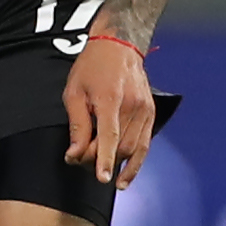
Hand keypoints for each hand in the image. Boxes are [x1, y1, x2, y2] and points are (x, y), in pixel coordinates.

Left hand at [62, 36, 155, 187]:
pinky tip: (124, 176)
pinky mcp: (151, 113)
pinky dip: (136, 163)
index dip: (104, 158)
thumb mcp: (74, 92)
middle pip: (120, 145)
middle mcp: (132, 104)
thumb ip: (77, 126)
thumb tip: (74, 154)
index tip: (102, 178)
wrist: (118, 46)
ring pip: (134, 148)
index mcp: (110, 97)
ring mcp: (145, 109)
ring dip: (116, 163)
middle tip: (81, 160)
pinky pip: (145, 144)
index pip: (109, 134)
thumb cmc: (92, 68)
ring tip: (98, 166)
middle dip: (100, 160)